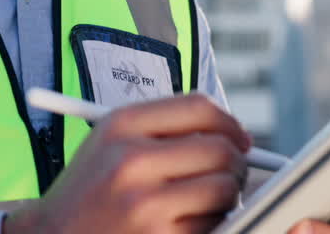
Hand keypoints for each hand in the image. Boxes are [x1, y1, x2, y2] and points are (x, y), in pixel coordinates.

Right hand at [3, 93, 250, 233]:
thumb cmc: (90, 191)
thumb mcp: (110, 142)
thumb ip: (165, 128)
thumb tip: (236, 135)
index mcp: (120, 126)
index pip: (198, 107)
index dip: (229, 122)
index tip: (239, 138)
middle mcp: (131, 161)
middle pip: (219, 149)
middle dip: (234, 163)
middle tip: (230, 174)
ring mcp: (146, 206)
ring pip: (224, 190)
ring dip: (225, 199)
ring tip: (199, 204)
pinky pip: (215, 225)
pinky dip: (212, 225)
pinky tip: (184, 225)